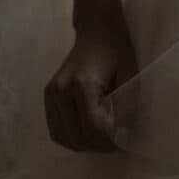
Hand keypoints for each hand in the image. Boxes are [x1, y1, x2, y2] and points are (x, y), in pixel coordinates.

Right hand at [44, 17, 138, 151]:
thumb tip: (126, 134)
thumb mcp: (130, 77)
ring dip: (84, 144)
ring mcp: (51, 94)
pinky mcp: (48, 96)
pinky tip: (86, 134)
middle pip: (76, 137)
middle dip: (98, 146)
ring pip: (63, 137)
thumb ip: (128, 106)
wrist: (97, 32)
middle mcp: (61, 91)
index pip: (92, 129)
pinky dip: (71, 138)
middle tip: (115, 143)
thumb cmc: (117, 53)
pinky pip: (56, 130)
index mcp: (82, 86)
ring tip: (101, 139)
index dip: (109, 142)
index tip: (123, 142)